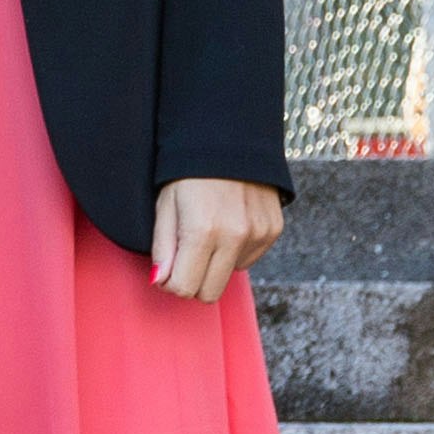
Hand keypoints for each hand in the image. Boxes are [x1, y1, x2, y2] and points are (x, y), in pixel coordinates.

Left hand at [152, 176, 284, 302]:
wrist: (230, 141)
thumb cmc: (188, 174)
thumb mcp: (165, 206)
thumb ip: (162, 248)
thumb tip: (160, 282)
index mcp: (202, 231)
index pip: (184, 288)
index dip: (171, 282)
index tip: (168, 268)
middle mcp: (235, 236)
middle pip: (209, 293)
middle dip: (193, 281)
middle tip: (185, 256)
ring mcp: (258, 234)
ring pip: (229, 276)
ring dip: (216, 263)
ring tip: (208, 230)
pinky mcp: (272, 230)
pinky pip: (248, 260)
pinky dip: (235, 250)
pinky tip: (227, 225)